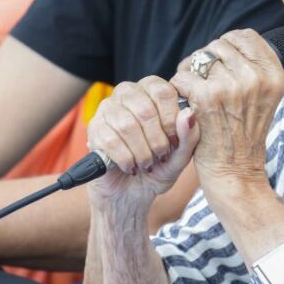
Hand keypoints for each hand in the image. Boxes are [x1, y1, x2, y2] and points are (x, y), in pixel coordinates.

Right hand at [86, 76, 198, 215]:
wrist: (132, 192)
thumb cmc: (159, 168)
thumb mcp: (181, 156)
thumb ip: (189, 136)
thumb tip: (188, 114)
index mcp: (152, 92)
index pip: (162, 91)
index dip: (171, 119)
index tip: (175, 142)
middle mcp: (128, 94)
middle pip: (144, 108)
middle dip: (157, 139)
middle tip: (161, 155)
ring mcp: (108, 109)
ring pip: (127, 125)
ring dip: (141, 151)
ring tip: (147, 163)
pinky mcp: (94, 129)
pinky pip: (110, 140)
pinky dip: (126, 159)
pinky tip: (131, 166)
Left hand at [170, 29, 283, 186]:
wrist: (236, 171)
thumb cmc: (243, 134)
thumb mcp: (263, 97)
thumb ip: (254, 68)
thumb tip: (228, 42)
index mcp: (275, 75)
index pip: (245, 36)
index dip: (227, 45)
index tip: (220, 63)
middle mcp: (257, 77)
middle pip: (218, 45)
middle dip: (205, 60)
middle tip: (203, 82)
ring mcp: (233, 86)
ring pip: (198, 60)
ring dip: (190, 73)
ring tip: (194, 93)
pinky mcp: (208, 96)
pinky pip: (183, 76)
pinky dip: (178, 88)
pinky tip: (187, 103)